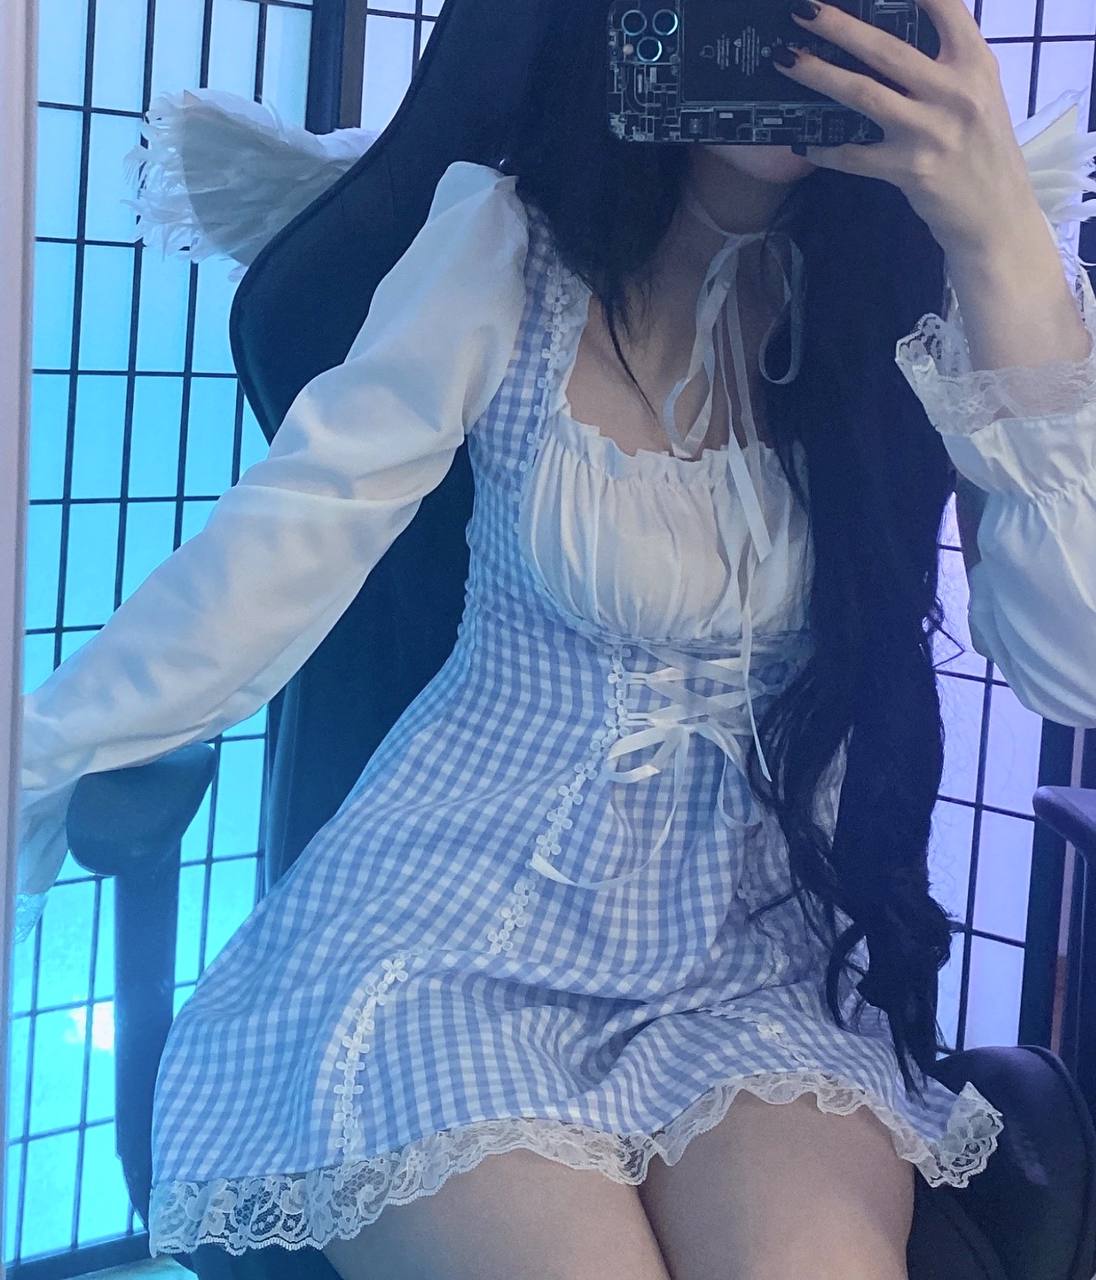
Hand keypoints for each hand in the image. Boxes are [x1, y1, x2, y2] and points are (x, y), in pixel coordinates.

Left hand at [774, 0, 1035, 252]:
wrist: (997, 215)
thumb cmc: (982, 150)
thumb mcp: (979, 94)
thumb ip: (948, 64)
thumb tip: (892, 41)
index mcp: (975, 64)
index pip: (945, 8)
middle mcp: (954, 91)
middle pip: (886, 49)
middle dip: (839, 26)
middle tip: (805, 8)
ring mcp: (930, 131)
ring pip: (863, 94)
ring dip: (819, 74)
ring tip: (787, 59)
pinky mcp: (909, 169)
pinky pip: (853, 155)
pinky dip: (825, 148)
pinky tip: (804, 141)